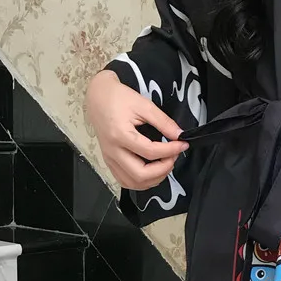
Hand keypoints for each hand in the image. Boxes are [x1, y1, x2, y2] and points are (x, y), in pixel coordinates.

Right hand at [85, 69, 188, 189]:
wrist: (98, 97)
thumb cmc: (119, 98)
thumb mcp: (144, 105)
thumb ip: (163, 122)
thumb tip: (179, 135)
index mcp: (120, 135)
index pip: (151, 152)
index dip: (171, 150)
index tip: (182, 144)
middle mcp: (112, 151)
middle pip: (140, 174)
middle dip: (163, 169)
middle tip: (173, 156)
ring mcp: (109, 158)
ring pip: (133, 182)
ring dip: (154, 179)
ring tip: (165, 164)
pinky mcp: (109, 161)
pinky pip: (124, 180)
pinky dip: (141, 181)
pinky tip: (152, 171)